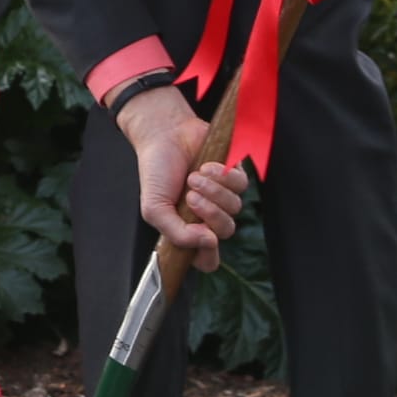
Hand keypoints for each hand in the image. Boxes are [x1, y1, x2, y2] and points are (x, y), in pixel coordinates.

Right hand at [119, 86, 245, 267]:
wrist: (164, 136)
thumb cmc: (157, 172)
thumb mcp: (155, 209)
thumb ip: (177, 233)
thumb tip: (208, 242)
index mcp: (189, 231)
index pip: (208, 259)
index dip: (209, 254)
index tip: (203, 237)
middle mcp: (208, 218)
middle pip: (226, 231)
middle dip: (210, 213)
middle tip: (190, 196)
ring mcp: (223, 198)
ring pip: (235, 208)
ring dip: (213, 190)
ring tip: (194, 176)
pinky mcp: (234, 177)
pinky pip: (240, 185)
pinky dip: (222, 175)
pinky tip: (206, 166)